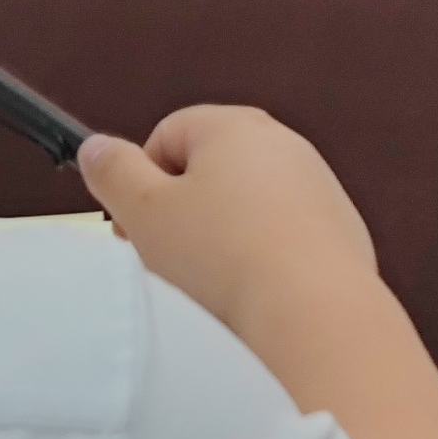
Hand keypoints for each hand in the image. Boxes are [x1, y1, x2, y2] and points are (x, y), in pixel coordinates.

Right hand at [77, 104, 381, 339]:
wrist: (312, 312)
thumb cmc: (220, 258)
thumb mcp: (144, 212)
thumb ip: (113, 172)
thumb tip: (96, 146)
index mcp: (233, 126)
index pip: (168, 134)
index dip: (140, 181)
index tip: (131, 228)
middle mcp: (283, 143)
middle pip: (211, 168)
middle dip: (181, 210)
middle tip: (165, 259)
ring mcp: (318, 184)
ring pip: (249, 204)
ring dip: (223, 236)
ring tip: (210, 285)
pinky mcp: (341, 228)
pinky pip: (285, 235)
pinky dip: (265, 257)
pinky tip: (254, 294)